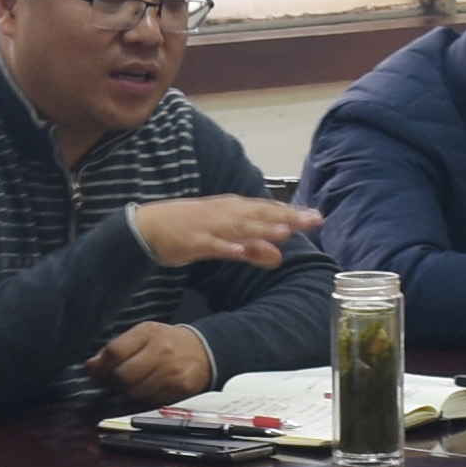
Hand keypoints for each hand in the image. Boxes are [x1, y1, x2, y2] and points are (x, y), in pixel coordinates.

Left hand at [87, 320, 219, 401]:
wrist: (203, 350)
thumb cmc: (166, 343)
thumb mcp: (142, 337)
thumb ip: (115, 350)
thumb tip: (90, 366)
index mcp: (147, 332)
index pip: (114, 352)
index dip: (100, 368)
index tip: (96, 375)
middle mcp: (160, 350)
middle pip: (122, 376)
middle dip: (113, 383)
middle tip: (114, 383)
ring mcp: (171, 370)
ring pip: (134, 392)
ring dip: (128, 392)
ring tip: (134, 384)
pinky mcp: (180, 387)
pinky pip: (150, 400)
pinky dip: (144, 398)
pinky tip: (149, 388)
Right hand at [130, 195, 317, 270]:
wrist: (147, 229)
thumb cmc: (189, 231)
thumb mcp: (225, 240)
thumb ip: (253, 248)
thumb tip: (280, 256)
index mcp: (234, 210)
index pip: (269, 210)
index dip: (294, 214)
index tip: (318, 218)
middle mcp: (225, 213)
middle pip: (261, 215)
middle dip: (287, 218)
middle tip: (313, 220)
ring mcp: (209, 226)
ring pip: (240, 227)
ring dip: (261, 229)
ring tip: (283, 233)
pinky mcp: (192, 241)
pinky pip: (211, 245)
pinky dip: (225, 246)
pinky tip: (239, 251)